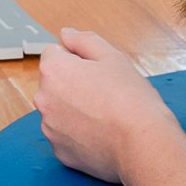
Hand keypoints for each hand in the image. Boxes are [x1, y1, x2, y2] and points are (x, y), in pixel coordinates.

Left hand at [34, 28, 179, 183]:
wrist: (142, 143)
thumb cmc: (131, 99)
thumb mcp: (112, 57)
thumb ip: (84, 40)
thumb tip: (66, 34)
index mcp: (53, 71)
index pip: (54, 53)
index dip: (78, 58)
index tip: (97, 70)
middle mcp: (44, 99)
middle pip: (55, 83)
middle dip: (73, 83)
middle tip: (104, 92)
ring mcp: (49, 128)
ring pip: (59, 110)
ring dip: (74, 108)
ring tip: (104, 114)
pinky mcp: (59, 150)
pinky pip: (65, 135)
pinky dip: (78, 132)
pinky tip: (100, 132)